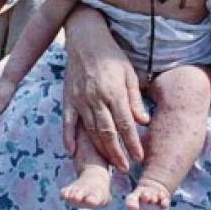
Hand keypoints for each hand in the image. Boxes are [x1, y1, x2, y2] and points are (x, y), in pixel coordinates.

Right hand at [63, 8, 149, 171]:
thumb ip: (135, 99)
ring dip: (99, 150)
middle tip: (124, 170)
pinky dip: (69, 139)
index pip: (126, 125)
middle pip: (107, 133)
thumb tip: (143, 121)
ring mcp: (80, 100)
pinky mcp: (68, 99)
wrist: (86, 39)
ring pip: (90, 131)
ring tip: (108, 165)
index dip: (132, 144)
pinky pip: (67, 123)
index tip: (139, 158)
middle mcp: (96, 99)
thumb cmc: (112, 56)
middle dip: (117, 154)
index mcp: (114, 92)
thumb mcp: (130, 74)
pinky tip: (72, 153)